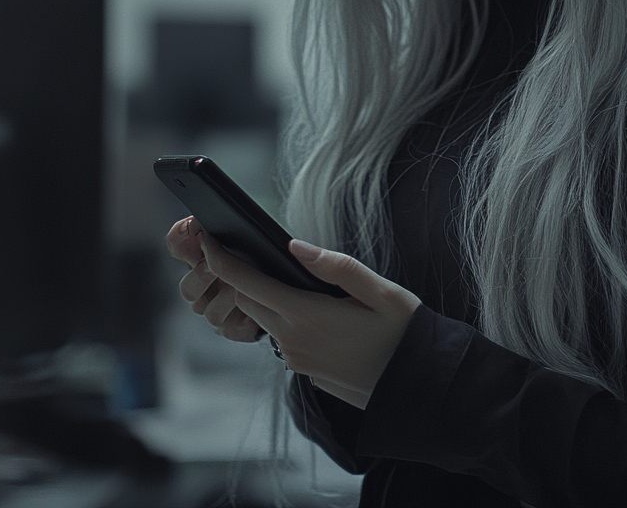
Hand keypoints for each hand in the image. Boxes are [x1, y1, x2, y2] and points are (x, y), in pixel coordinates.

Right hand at [166, 216, 260, 342]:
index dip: (180, 236)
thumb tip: (204, 219)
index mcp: (202, 260)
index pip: (178, 245)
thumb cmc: (266, 259)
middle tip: (212, 265)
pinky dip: (243, 316)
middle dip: (199, 275)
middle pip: (187, 288)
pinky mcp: (235, 329)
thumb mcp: (252, 238)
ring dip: (225, 298)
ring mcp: (217, 311)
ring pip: (208, 311)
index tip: (192, 225)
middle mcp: (203, 289)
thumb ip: (230, 227)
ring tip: (240, 286)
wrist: (288, 290)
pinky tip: (254, 305)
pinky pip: (231, 328)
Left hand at [198, 232, 420, 410]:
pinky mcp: (308, 373)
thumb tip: (294, 245)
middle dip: (241, 277)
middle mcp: (294, 341)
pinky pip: (287, 340)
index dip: (222, 260)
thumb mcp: (379, 290)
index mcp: (306, 315)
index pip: (247, 284)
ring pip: (266, 322)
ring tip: (286, 278)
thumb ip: (335, 266)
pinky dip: (288, 320)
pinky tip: (315, 310)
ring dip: (265, 299)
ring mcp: (298, 361)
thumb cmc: (404, 333)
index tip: (208, 240)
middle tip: (248, 251)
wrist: (418, 386)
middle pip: (248, 303)